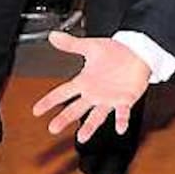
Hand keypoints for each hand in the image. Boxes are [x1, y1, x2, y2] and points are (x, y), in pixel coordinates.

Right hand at [31, 32, 151, 143]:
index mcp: (85, 82)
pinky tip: (120, 129)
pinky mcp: (125, 100)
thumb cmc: (116, 51)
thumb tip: (53, 35)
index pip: (63, 92)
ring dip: (90, 127)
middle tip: (53, 128)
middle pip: (76, 108)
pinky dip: (121, 121)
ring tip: (82, 137)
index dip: (49, 101)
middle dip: (64, 118)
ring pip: (97, 116)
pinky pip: (122, 113)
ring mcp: (109, 99)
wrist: (138, 52)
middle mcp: (95, 94)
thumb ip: (71, 44)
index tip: (37, 111)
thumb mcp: (91, 46)